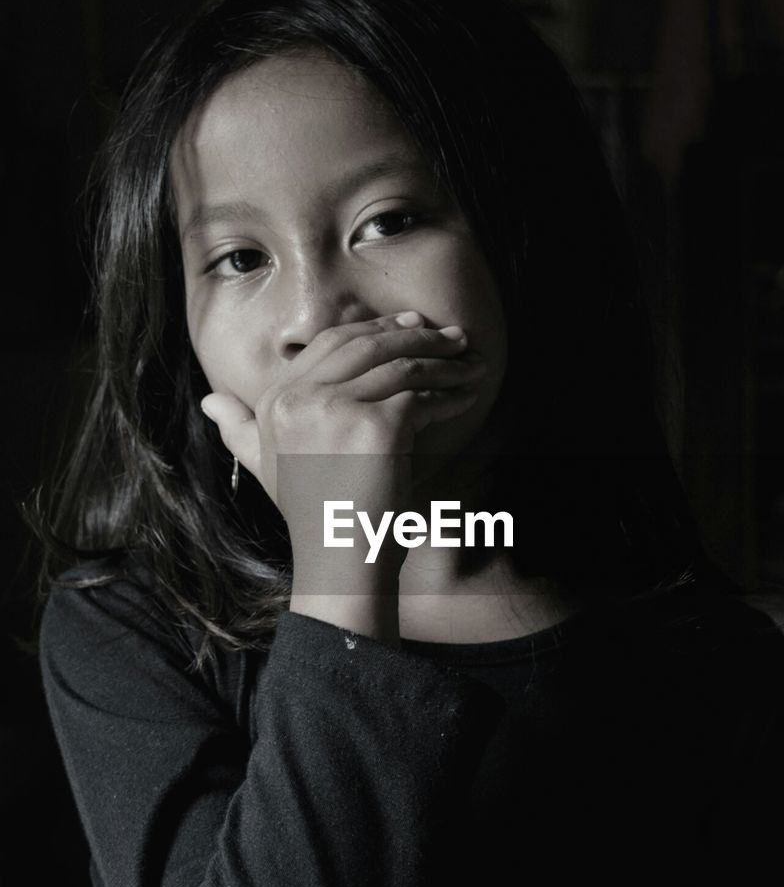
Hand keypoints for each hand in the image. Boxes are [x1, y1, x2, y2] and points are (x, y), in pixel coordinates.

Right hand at [201, 311, 486, 635]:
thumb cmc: (313, 516)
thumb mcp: (266, 466)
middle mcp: (298, 398)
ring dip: (443, 362)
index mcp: (275, 400)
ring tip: (471, 363)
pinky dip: (448, 395)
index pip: (331, 343)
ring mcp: (335, 409)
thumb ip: (240, 429)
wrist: (338, 560)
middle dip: (416, 336)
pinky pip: (419, 397)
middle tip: (452, 337)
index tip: (410, 326)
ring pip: (400, 366)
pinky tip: (465, 398)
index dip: (374, 328)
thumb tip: (210, 401)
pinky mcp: (375, 427)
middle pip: (367, 345)